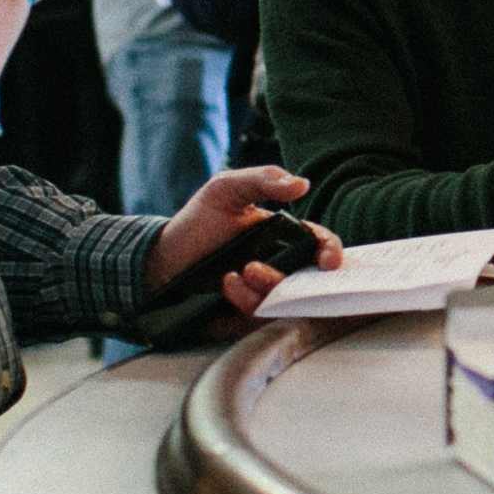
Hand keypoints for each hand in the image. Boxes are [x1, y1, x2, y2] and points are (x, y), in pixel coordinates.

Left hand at [146, 168, 342, 318]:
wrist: (163, 259)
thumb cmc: (198, 222)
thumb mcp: (227, 189)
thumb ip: (263, 179)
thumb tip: (302, 184)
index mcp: (284, 236)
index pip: (318, 244)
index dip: (330, 252)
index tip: (328, 260)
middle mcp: (280, 265)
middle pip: (310, 279)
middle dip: (305, 279)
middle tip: (281, 265)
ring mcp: (265, 291)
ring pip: (287, 299)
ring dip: (271, 284)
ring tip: (244, 270)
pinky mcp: (247, 313)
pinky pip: (260, 314)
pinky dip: (248, 298)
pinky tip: (228, 282)